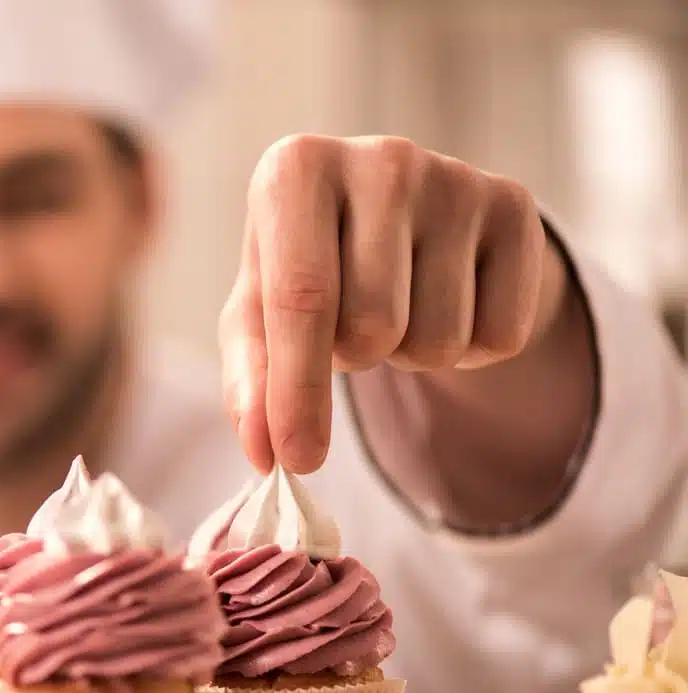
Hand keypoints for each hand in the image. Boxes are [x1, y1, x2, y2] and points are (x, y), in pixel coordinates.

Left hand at [221, 135, 552, 474]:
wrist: (403, 221)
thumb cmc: (311, 268)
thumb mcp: (259, 313)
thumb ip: (250, 379)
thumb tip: (264, 451)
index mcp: (295, 168)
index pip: (301, 299)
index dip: (298, 392)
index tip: (298, 460)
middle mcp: (379, 157)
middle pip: (374, 326)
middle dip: (358, 358)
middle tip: (351, 324)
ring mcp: (454, 175)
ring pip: (437, 339)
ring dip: (411, 353)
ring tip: (398, 307)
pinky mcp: (515, 205)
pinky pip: (498, 337)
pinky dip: (470, 349)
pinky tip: (448, 300)